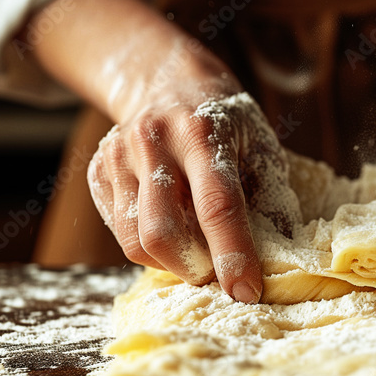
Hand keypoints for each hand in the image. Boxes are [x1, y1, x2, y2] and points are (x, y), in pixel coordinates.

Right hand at [87, 81, 298, 302]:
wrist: (170, 83)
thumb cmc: (228, 126)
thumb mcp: (261, 148)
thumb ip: (270, 200)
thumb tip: (279, 261)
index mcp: (203, 134)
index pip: (217, 205)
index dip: (233, 254)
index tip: (247, 291)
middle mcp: (153, 142)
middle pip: (162, 232)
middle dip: (194, 268)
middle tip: (218, 274)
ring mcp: (117, 156)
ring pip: (135, 241)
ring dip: (171, 263)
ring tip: (197, 250)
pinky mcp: (97, 172)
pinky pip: (120, 232)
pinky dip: (150, 246)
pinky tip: (173, 226)